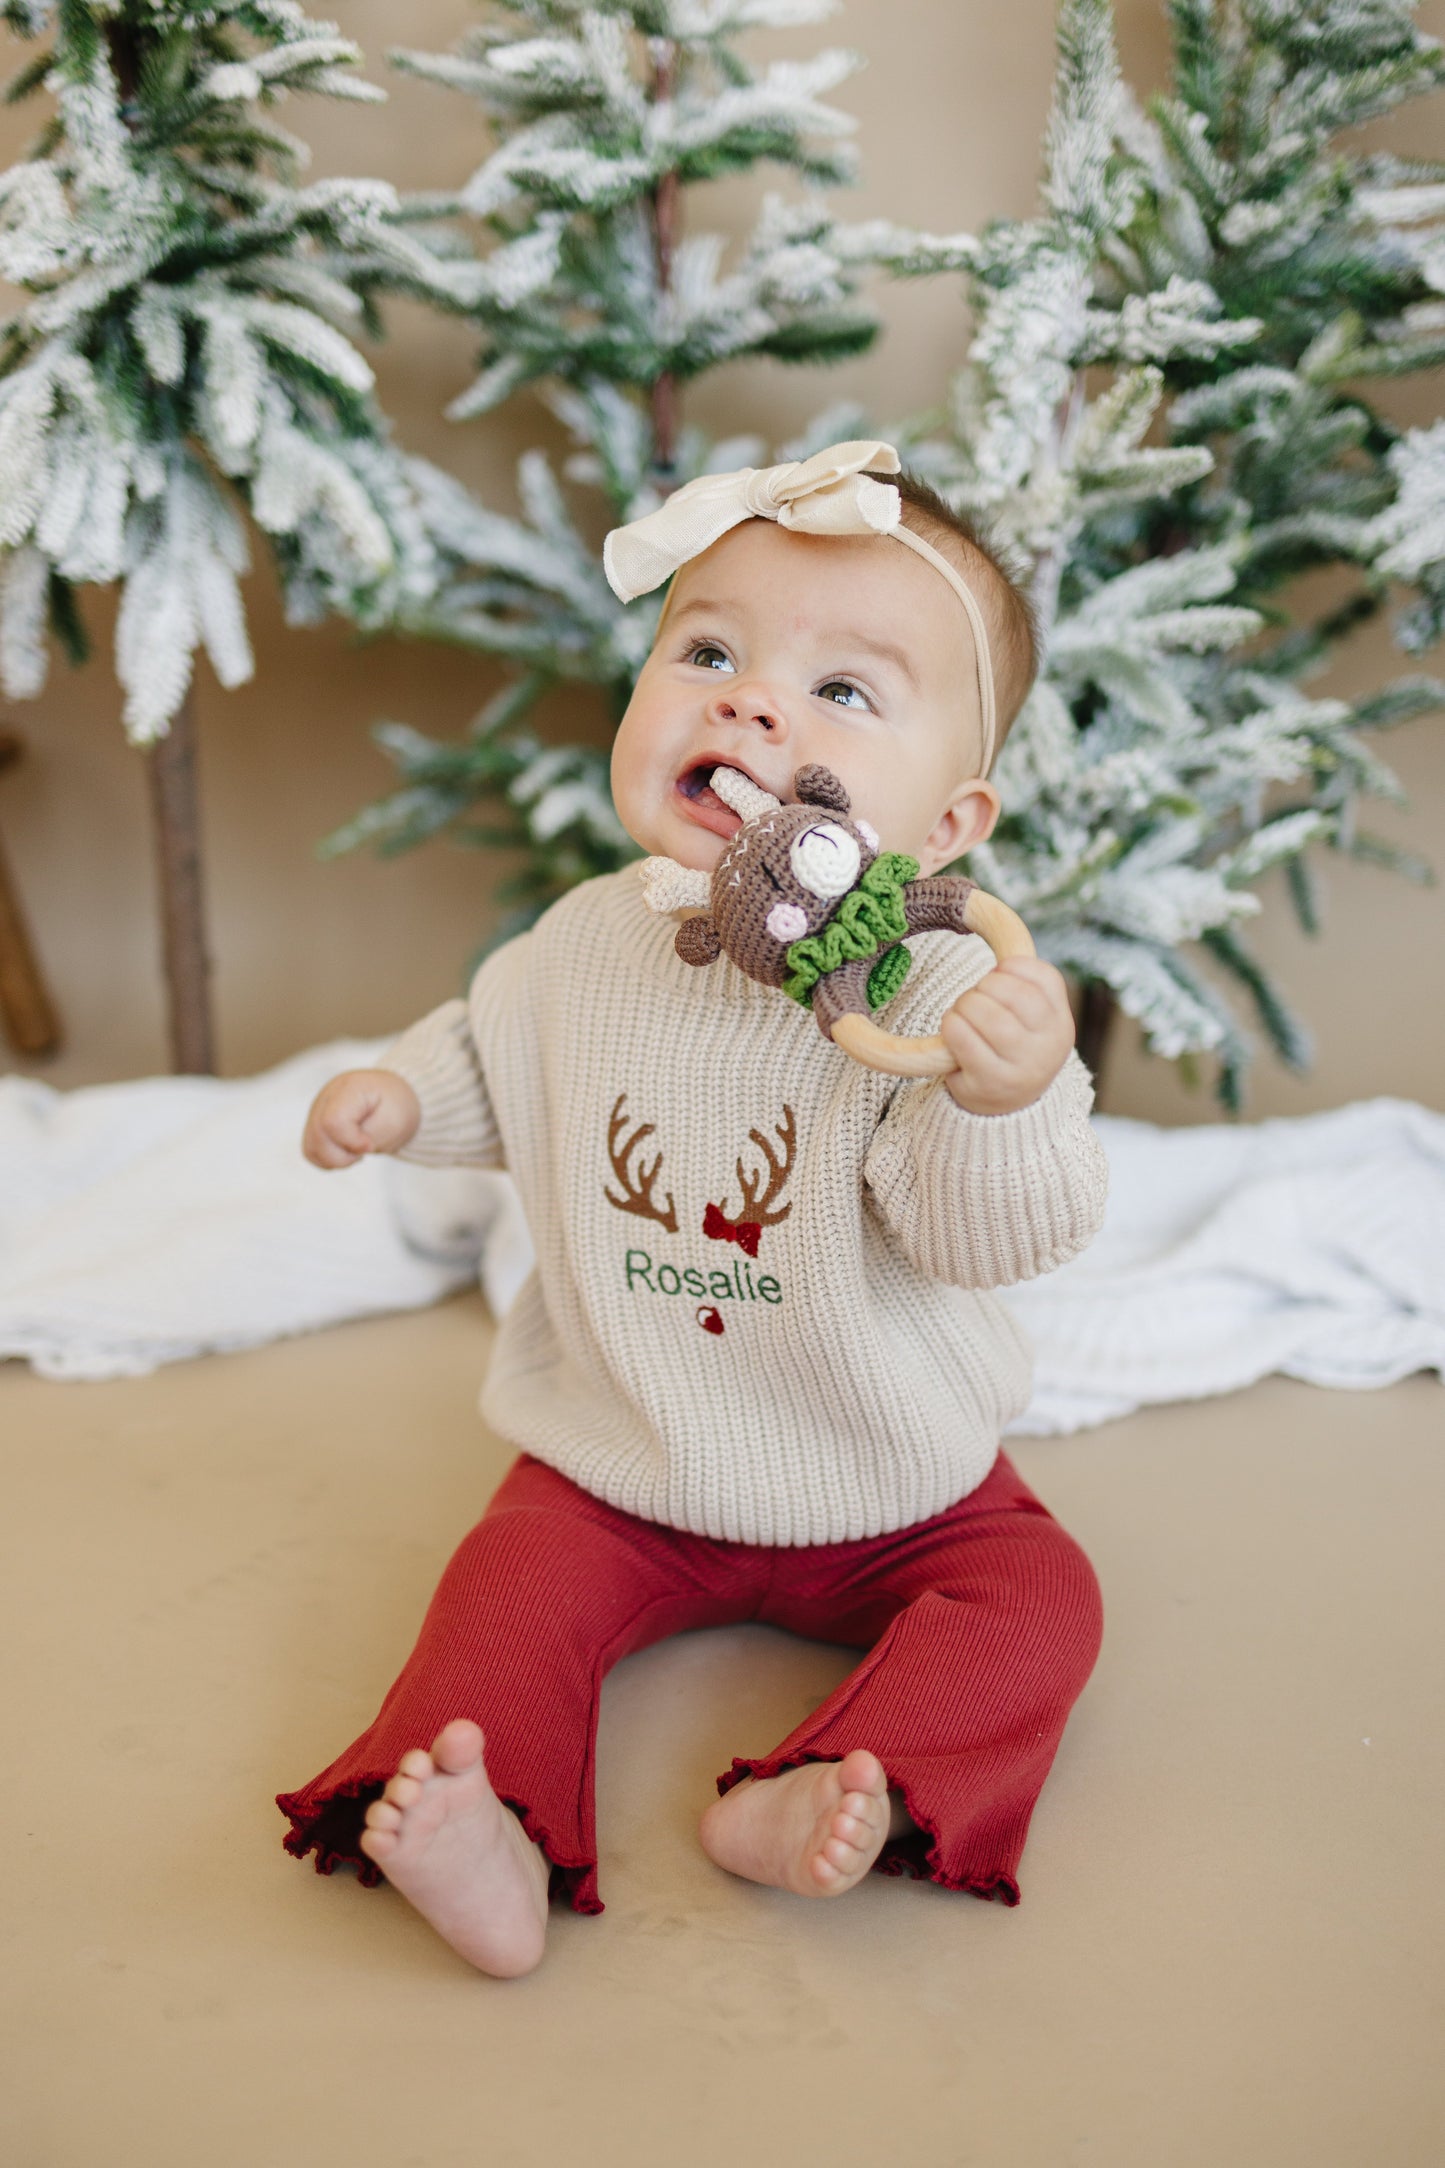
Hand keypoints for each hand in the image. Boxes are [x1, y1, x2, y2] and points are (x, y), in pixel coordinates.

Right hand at [303, 1068, 421, 1168]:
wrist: (393, 1099)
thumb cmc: (395, 1106)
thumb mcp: (395, 1121)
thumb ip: (370, 1135)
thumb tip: (351, 1149)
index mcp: (350, 1087)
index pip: (333, 1121)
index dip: (351, 1141)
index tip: (370, 1144)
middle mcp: (327, 1096)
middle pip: (319, 1135)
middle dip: (343, 1155)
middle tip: (365, 1149)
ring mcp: (317, 1110)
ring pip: (311, 1147)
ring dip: (336, 1159)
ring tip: (357, 1150)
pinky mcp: (314, 1124)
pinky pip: (311, 1152)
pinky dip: (329, 1159)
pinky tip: (347, 1151)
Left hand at [940, 956, 1074, 1115]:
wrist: (1006, 1108)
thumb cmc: (1012, 1048)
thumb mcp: (1031, 1017)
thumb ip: (1023, 980)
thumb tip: (996, 920)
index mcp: (1060, 1022)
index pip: (1041, 976)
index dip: (1010, 969)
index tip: (998, 977)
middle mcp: (1049, 1046)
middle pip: (1009, 991)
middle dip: (983, 987)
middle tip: (976, 1000)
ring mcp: (1021, 1068)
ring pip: (984, 1012)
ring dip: (963, 1006)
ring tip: (963, 1016)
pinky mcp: (989, 1084)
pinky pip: (961, 1036)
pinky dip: (951, 1025)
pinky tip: (954, 1032)